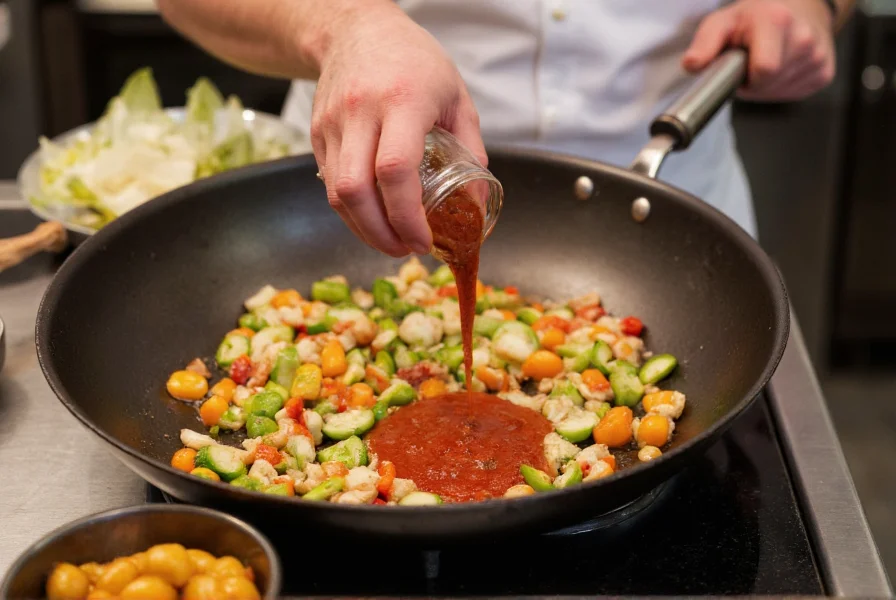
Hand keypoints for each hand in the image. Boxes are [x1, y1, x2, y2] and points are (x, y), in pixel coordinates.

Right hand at [310, 4, 485, 256]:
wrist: (356, 29)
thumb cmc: (413, 61)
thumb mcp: (457, 97)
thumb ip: (471, 150)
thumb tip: (477, 203)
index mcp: (402, 101)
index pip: (395, 170)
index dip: (407, 216)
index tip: (423, 240)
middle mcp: (360, 112)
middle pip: (356, 191)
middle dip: (380, 234)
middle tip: (404, 250)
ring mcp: (333, 124)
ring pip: (337, 194)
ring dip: (363, 229)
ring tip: (390, 242)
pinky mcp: (317, 134)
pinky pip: (330, 184)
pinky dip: (351, 211)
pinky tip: (373, 219)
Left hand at [682, 0, 835, 100]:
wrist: (798, 7)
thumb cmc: (754, 17)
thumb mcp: (723, 22)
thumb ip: (705, 43)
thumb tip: (691, 65)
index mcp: (777, 22)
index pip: (764, 70)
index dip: (747, 76)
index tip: (742, 64)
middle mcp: (804, 38)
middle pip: (769, 84)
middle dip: (754, 81)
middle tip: (752, 60)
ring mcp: (818, 56)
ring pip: (781, 91)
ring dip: (767, 85)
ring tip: (768, 60)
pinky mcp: (826, 72)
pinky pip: (796, 93)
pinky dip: (782, 87)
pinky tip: (782, 67)